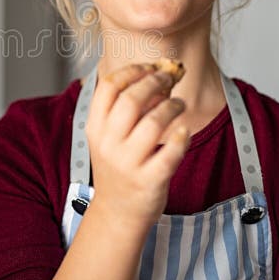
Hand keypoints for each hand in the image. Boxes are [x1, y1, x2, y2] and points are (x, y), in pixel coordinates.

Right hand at [85, 63, 190, 232]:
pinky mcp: (149, 181)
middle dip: (155, 82)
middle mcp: (108, 144)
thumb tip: (159, 74)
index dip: (132, 70)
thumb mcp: (110, 137)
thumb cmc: (119, 166)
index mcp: (95, 128)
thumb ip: (127, 108)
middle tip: (170, 78)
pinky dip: (180, 137)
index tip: (150, 66)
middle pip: (131, 100)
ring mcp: (128, 164)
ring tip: (179, 104)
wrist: (118, 212)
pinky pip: (170, 152)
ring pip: (153, 123)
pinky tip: (183, 130)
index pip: (108, 87)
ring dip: (172, 106)